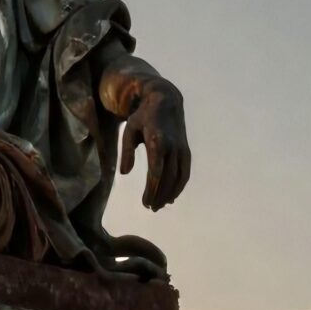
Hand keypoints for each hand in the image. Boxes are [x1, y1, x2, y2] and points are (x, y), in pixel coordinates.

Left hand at [116, 82, 190, 209]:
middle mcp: (172, 146)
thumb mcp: (129, 129)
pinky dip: (179, 187)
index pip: (157, 168)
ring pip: (178, 177)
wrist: (166, 101)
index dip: (153, 186)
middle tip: (149, 207)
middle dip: (159, 194)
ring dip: (169, 194)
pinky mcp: (186, 151)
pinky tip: (170, 197)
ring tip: (158, 206)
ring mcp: (181, 149)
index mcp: (157, 140)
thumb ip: (126, 151)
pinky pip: (185, 173)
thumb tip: (124, 173)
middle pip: (168, 177)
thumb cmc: (143, 117)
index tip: (146, 200)